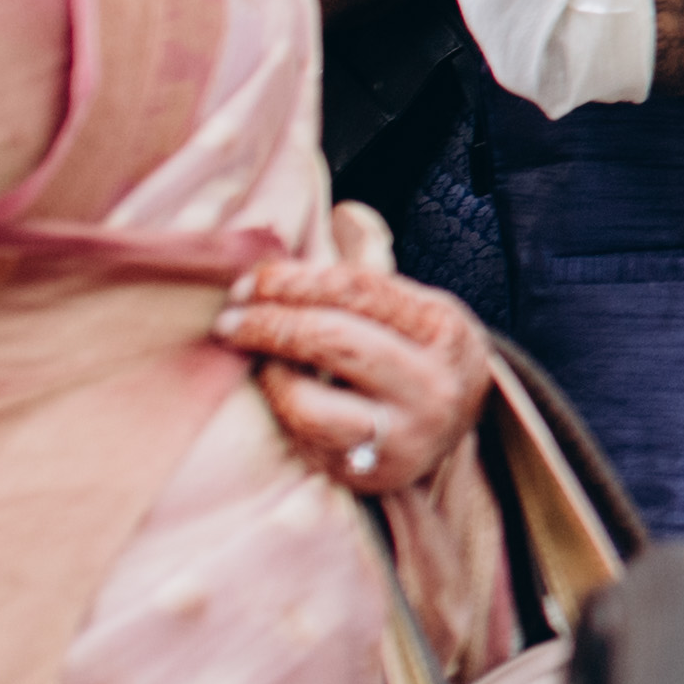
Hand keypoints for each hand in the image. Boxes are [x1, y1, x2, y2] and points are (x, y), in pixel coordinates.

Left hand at [217, 212, 482, 496]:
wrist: (452, 435)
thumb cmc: (416, 359)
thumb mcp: (412, 310)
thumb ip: (373, 265)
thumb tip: (345, 212)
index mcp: (443, 327)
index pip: (358, 287)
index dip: (294, 279)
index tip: (253, 280)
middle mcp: (433, 382)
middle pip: (331, 338)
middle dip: (268, 321)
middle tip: (231, 317)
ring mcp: (405, 432)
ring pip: (310, 396)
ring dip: (266, 368)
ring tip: (249, 350)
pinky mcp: (373, 470)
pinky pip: (304, 433)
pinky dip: (278, 402)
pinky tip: (274, 385)